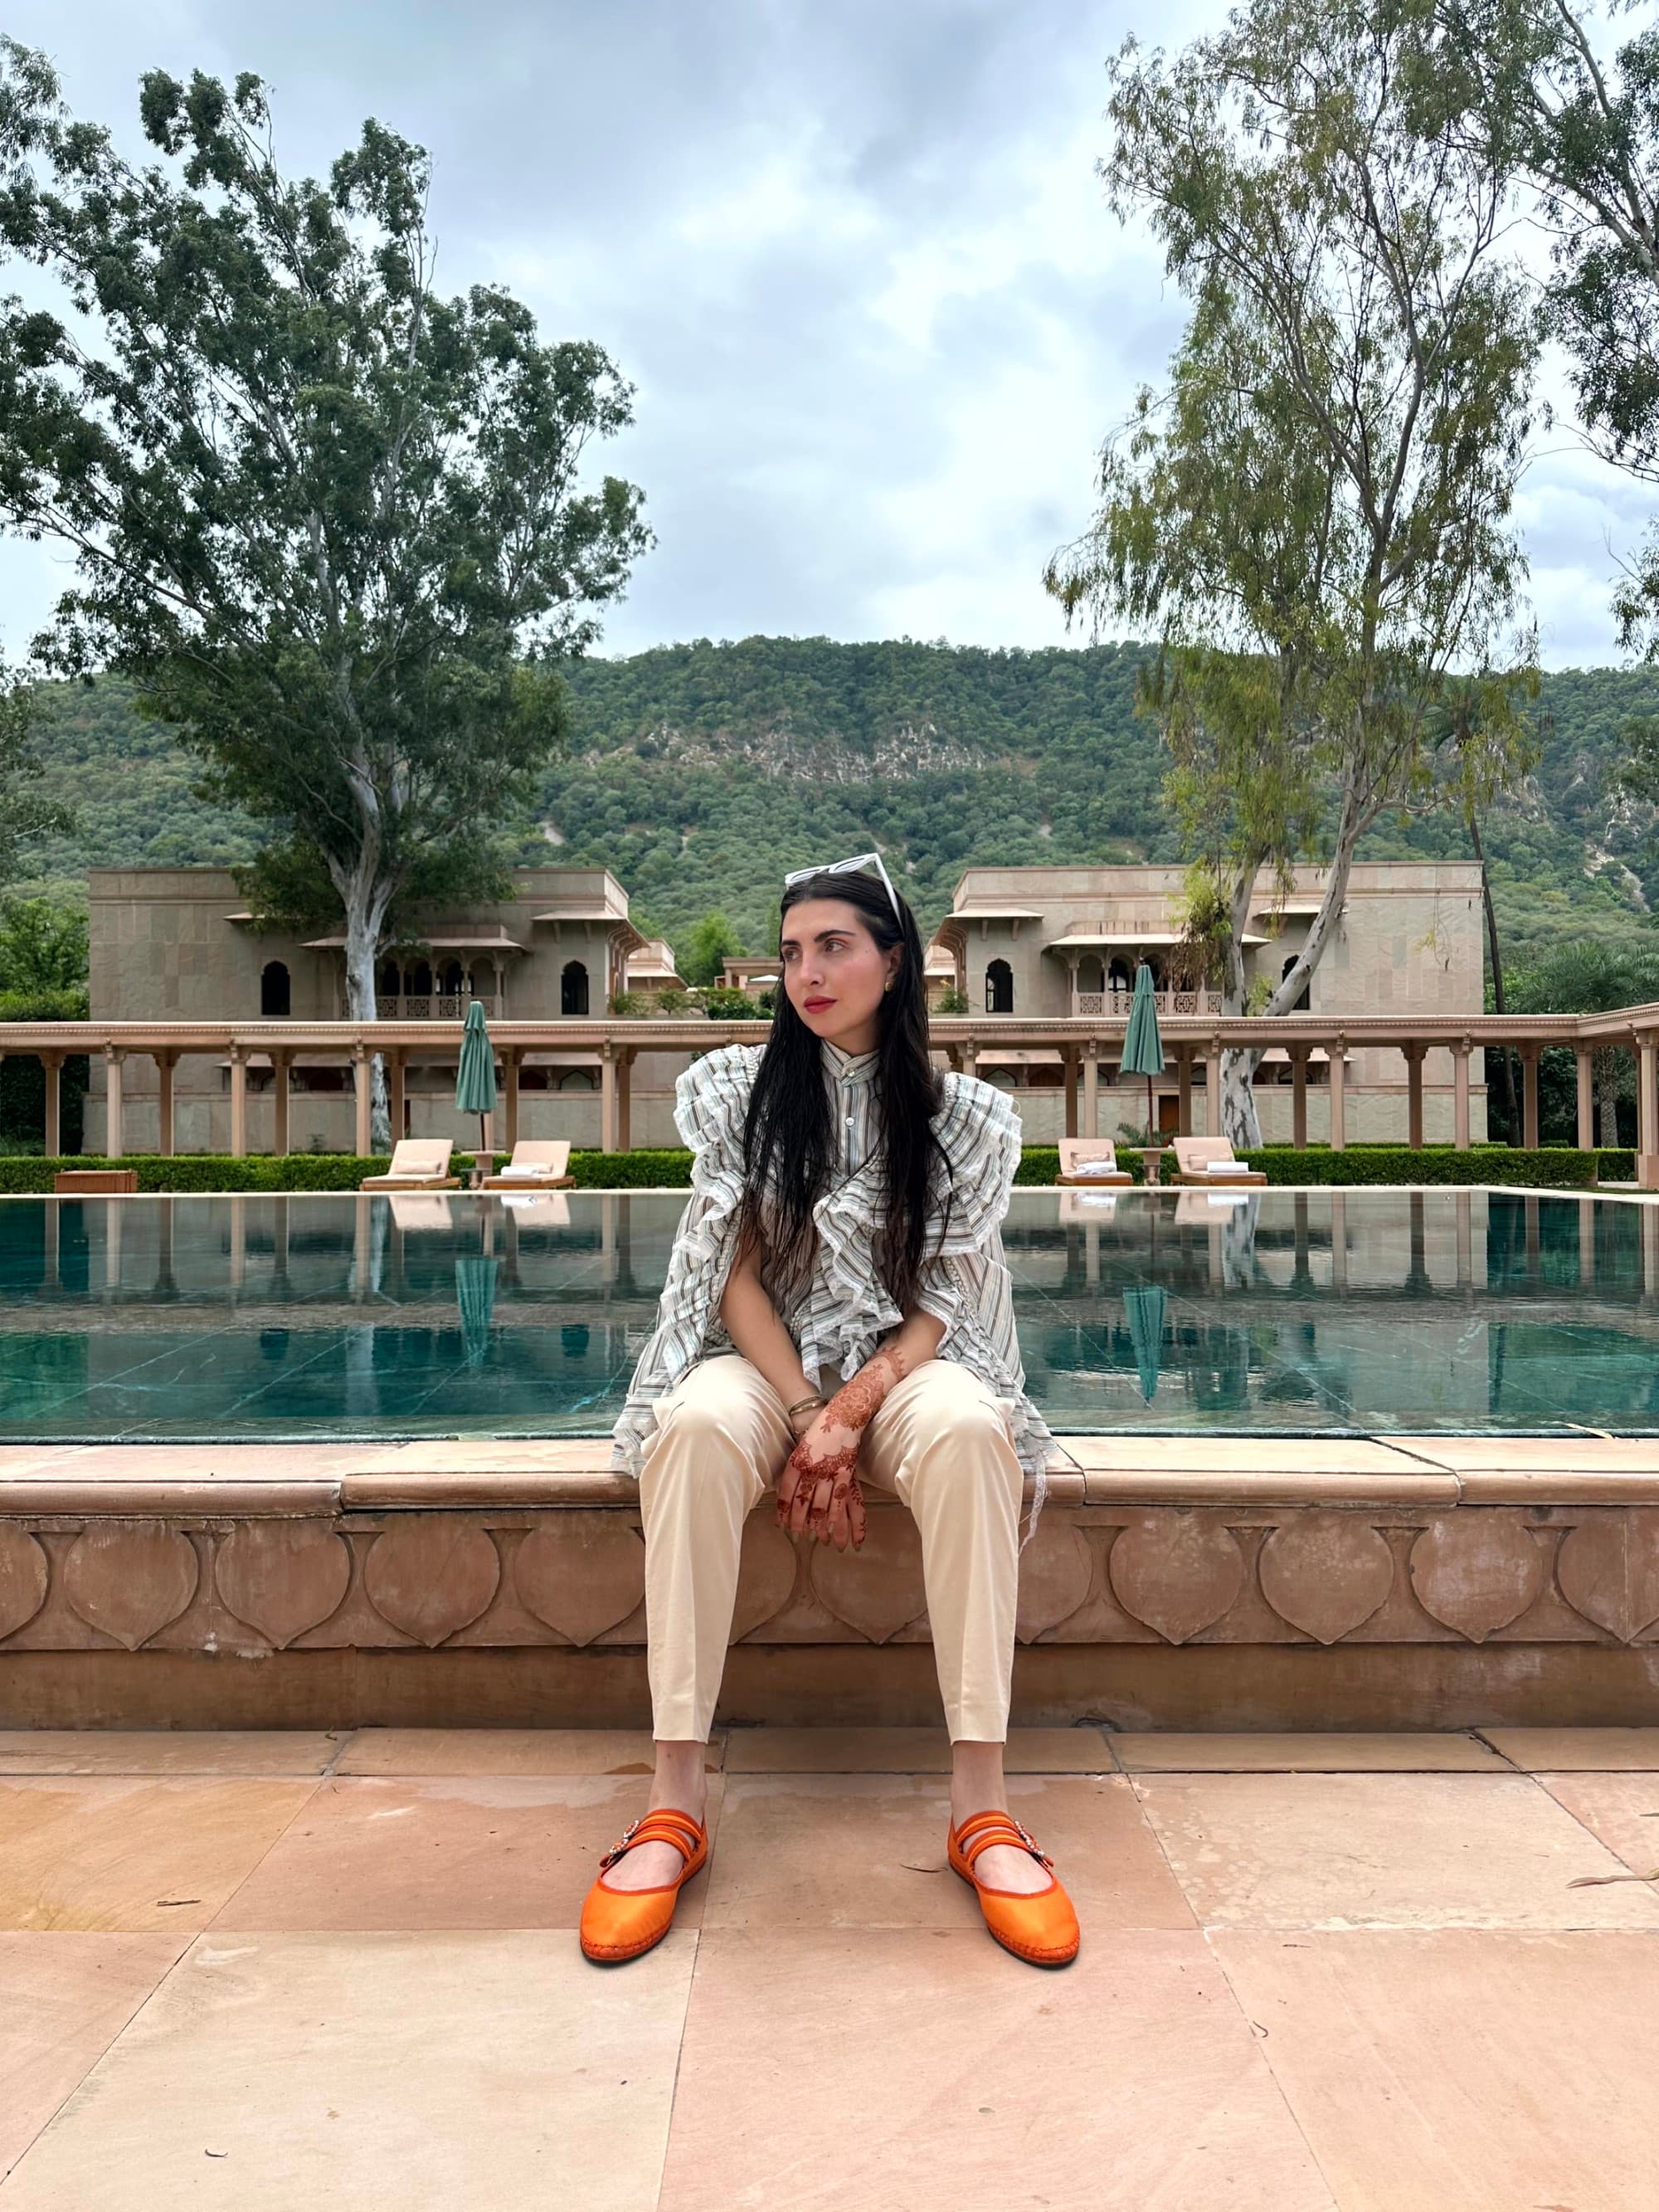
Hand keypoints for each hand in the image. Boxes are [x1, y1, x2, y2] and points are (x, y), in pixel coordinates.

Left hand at [777, 1408, 866, 1549]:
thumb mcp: (800, 1449)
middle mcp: (810, 1469)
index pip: (785, 1492)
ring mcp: (828, 1472)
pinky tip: (830, 1525)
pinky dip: (833, 1515)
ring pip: (819, 1504)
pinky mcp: (845, 1473)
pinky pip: (838, 1499)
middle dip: (797, 1521)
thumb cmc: (818, 1432)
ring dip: (815, 1523)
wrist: (842, 1417)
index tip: (781, 1524)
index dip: (783, 1511)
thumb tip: (790, 1493)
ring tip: (813, 1534)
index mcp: (796, 1462)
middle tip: (796, 1533)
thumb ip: (795, 1470)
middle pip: (801, 1502)